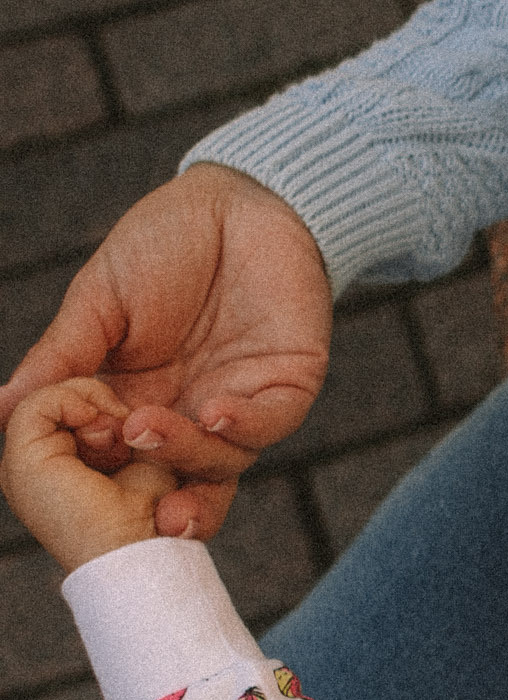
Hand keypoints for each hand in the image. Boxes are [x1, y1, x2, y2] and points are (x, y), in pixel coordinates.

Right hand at [0, 165, 330, 539]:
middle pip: (175, 482)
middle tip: (124, 498)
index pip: (119, 465)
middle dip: (153, 500)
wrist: (234, 199)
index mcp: (137, 404)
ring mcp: (240, 403)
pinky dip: (242, 425)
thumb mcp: (97, 302)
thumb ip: (61, 358)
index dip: (99, 481)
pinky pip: (269, 422)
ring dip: (183, 452)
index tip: (68, 487)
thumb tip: (2, 410)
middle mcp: (188, 415)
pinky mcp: (288, 384)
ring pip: (220, 461)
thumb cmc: (161, 243)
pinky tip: (213, 412)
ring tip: (144, 428)